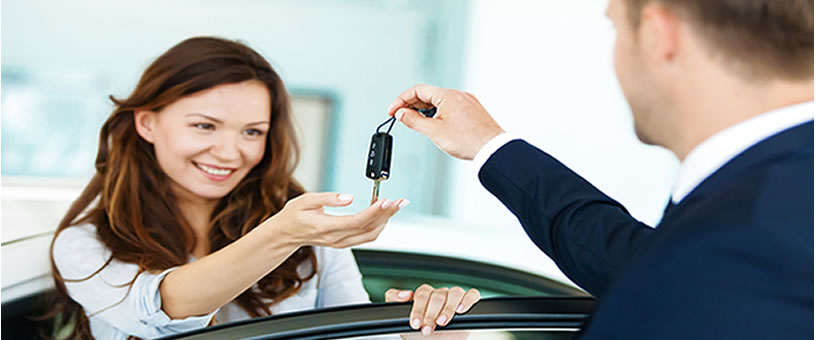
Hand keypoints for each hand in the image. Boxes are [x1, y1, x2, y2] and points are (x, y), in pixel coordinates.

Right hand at [266, 192, 406, 247]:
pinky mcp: (343, 242)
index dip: (374, 212)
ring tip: (395, 205)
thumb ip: (327, 198)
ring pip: (371, 235)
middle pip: (369, 228)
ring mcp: (341, 243)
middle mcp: (336, 238)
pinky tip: (382, 213)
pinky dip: (378, 225)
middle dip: (387, 214)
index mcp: (326, 227)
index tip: (386, 200)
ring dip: (385, 220)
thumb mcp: (304, 201)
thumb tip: (348, 197)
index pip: (357, 221)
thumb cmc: (292, 216)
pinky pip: (366, 236)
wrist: (285, 235)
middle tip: (400, 201)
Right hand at [386, 84, 504, 159]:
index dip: (401, 101)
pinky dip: (438, 114)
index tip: (393, 112)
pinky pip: (450, 107)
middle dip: (412, 106)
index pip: (417, 91)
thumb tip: (401, 113)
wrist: (493, 149)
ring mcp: (467, 102)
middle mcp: (458, 95)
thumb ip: (414, 121)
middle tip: (401, 118)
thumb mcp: (434, 132)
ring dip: (425, 111)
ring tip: (418, 124)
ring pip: (439, 101)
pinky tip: (436, 125)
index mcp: (448, 95)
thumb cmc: (468, 141)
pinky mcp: (472, 111)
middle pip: (428, 95)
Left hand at [386, 284, 480, 335]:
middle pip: (437, 295)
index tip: (415, 324)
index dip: (418, 308)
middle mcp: (440, 295)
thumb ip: (394, 302)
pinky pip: (472, 295)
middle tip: (427, 329)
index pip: (423, 293)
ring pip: (455, 292)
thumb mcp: (403, 321)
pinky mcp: (469, 305)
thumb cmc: (421, 336)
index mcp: (425, 296)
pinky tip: (460, 310)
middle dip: (430, 314)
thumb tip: (405, 293)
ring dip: (447, 309)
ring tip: (442, 323)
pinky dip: (467, 300)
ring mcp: (454, 299)